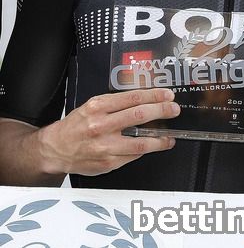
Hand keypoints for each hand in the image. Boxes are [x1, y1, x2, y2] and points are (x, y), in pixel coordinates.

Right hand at [36, 88, 178, 176]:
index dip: (154, 96)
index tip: (167, 95)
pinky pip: (133, 155)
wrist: (55, 149)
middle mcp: (101, 126)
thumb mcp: (93, 106)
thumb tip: (147, 101)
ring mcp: (105, 146)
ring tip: (170, 136)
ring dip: (161, 138)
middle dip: (162, 111)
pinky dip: (146, 150)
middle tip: (174, 110)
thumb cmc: (76, 126)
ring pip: (141, 142)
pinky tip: (153, 146)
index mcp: (98, 108)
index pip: (133, 98)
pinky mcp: (108, 163)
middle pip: (140, 116)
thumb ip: (117, 104)